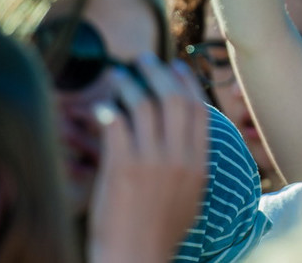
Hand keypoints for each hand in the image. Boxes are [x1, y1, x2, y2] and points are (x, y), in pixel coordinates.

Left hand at [88, 54, 209, 262]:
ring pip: (142, 105)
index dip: (186, 81)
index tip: (176, 66)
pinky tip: (101, 108)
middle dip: (157, 71)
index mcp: (199, 163)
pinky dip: (108, 110)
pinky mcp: (121, 168)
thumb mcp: (190, 194)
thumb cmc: (160, 233)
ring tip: (117, 77)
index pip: (197, 108)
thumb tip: (181, 129)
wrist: (136, 259)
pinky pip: (115, 123)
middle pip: (172, 98)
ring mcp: (150, 161)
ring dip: (128, 85)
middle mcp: (178, 157)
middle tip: (142, 59)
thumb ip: (189, 160)